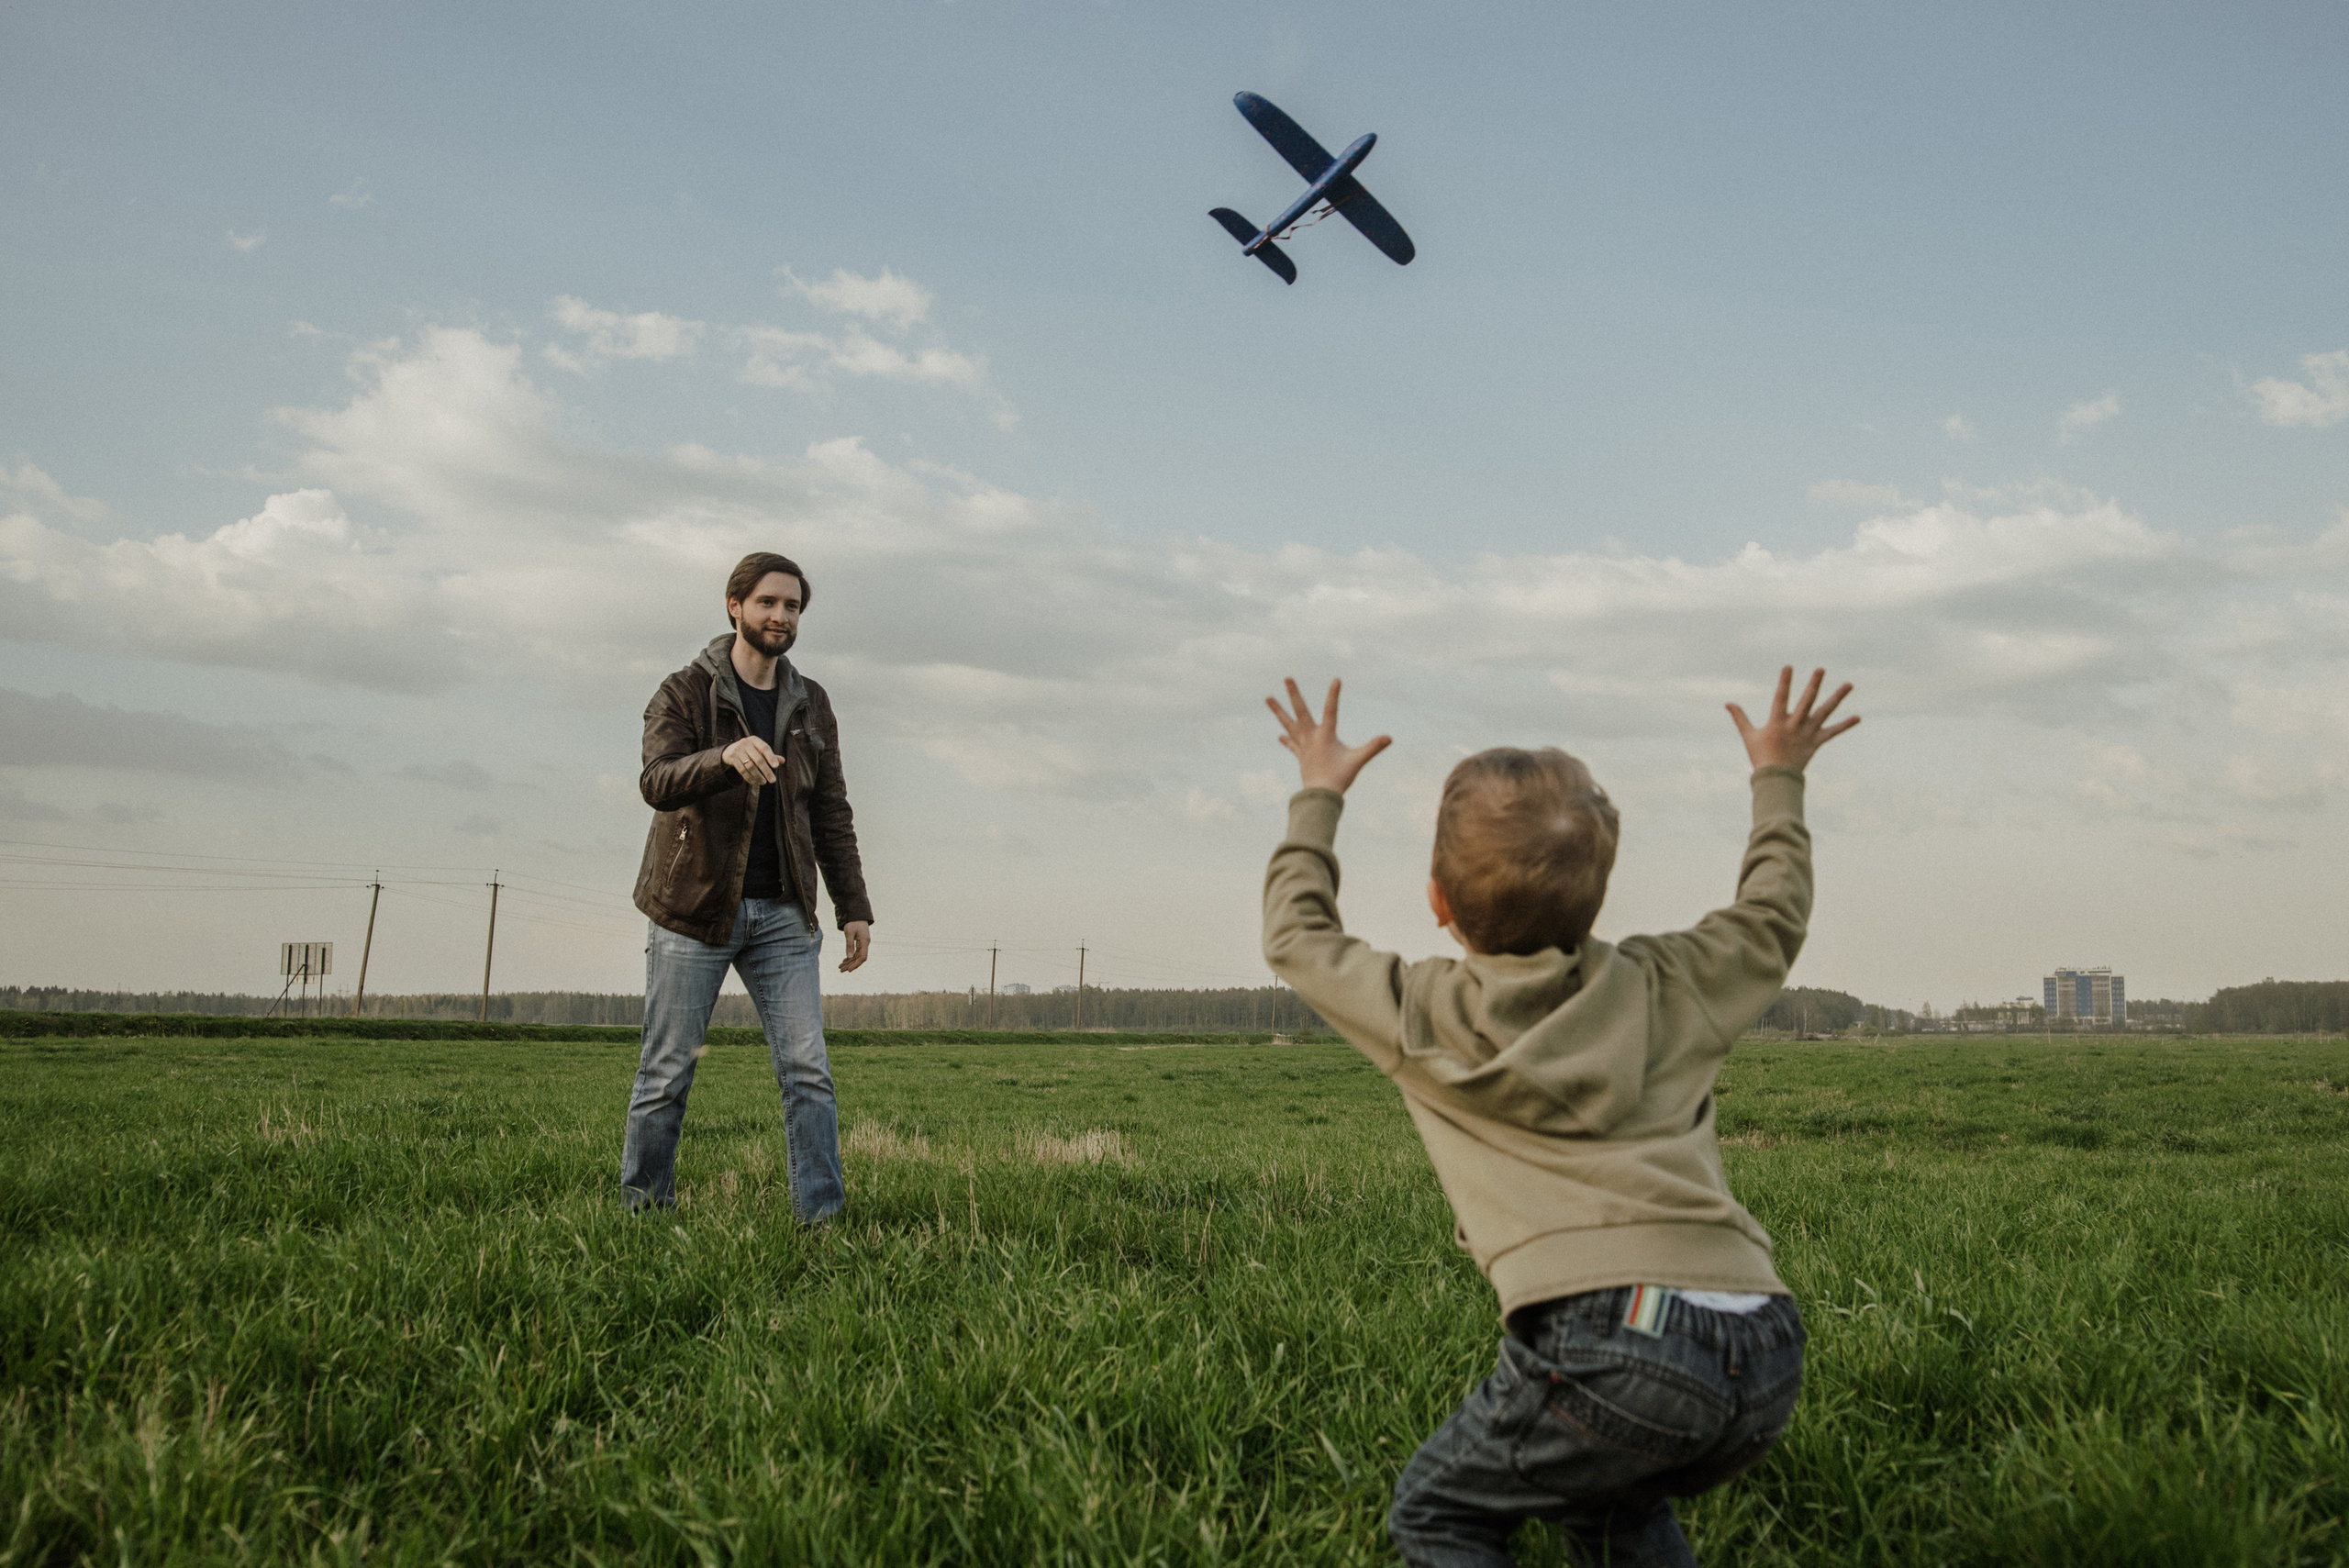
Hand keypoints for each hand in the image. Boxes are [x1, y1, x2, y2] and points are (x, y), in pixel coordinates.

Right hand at [722, 736, 780, 785]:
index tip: (776, 766)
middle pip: (758, 759)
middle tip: (773, 780)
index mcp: (754, 740)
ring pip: (750, 766)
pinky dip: (749, 777)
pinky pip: (742, 770)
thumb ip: (770, 755)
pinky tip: (754, 782)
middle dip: (766, 771)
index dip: (771, 757)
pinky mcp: (732, 758)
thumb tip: (783, 760)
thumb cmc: (749, 750)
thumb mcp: (758, 750)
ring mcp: (738, 750)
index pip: (765, 748)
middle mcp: (746, 743)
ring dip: (758, 776)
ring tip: (763, 782)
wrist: (729, 750)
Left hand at [839, 921, 870, 972]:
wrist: (856, 914)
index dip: (856, 964)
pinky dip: (850, 957)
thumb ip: (849, 945)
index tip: (848, 970)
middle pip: (859, 958)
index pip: (862, 957)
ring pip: (856, 956)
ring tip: (840, 967)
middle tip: (841, 970)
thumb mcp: (849, 933)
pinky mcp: (860, 942)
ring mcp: (863, 943)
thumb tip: (849, 957)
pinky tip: (844, 961)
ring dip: (849, 962)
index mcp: (865, 942)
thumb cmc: (853, 922)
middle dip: (850, 965)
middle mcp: (865, 944)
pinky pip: (855, 952)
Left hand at [1265, 677, 1391, 794]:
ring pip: (1288, 724)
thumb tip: (1389, 738)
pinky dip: (1287, 739)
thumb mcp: (1358, 760)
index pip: (1331, 711)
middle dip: (1294, 694)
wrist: (1320, 797)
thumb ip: (1373, 747)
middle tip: (1287, 677)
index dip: (1334, 695)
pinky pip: (1292, 744)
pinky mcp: (1301, 756)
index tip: (1336, 680)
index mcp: (1325, 736)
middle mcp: (1311, 737)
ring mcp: (1303, 746)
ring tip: (1267, 698)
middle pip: (1300, 711)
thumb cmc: (1340, 778)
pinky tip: (1280, 736)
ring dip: (1278, 711)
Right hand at [1727, 666, 1859, 772]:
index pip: (1781, 698)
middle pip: (1806, 702)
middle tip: (1821, 669)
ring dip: (1837, 698)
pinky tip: (1857, 717)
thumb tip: (1728, 703)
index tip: (1789, 667)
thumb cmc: (1760, 757)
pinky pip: (1832, 733)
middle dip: (1814, 685)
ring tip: (1849, 684)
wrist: (1776, 779)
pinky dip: (1845, 725)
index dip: (1784, 683)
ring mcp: (1807, 734)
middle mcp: (1795, 726)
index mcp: (1777, 722)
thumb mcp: (1749, 736)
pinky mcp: (1816, 743)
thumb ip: (1740, 718)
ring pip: (1825, 712)